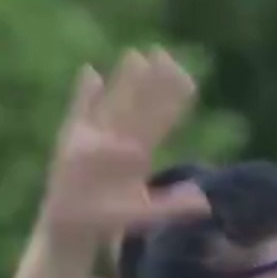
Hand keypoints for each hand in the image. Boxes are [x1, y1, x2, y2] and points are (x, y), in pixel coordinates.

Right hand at [37, 49, 206, 253]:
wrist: (74, 226)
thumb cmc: (108, 219)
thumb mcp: (144, 215)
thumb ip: (171, 207)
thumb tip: (204, 201)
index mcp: (140, 150)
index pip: (160, 116)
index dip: (171, 95)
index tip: (181, 72)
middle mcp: (121, 138)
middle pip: (140, 102)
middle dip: (151, 78)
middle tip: (160, 52)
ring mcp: (97, 136)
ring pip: (115, 101)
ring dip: (124, 80)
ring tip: (134, 54)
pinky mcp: (72, 139)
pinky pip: (80, 111)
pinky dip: (84, 94)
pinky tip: (90, 72)